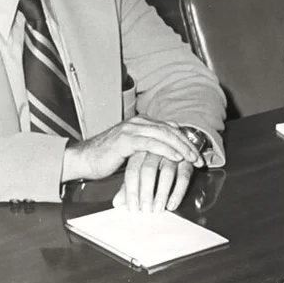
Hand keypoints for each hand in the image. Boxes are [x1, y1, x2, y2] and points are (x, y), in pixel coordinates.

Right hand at [62, 115, 202, 182]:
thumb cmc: (107, 157)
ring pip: (164, 135)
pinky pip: (151, 143)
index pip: (171, 128)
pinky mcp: (125, 140)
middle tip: (200, 158)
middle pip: (171, 131)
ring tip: (192, 159)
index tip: (199, 153)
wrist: (83, 160)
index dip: (186, 140)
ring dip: (181, 148)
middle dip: (188, 144)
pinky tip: (176, 157)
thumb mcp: (133, 151)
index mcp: (142, 123)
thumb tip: (170, 152)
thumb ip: (149, 147)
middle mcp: (138, 123)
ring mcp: (131, 129)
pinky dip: (166, 150)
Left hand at [112, 151, 194, 212]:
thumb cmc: (153, 161)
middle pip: (148, 170)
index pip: (132, 170)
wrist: (175, 145)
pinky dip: (178, 192)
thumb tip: (117, 203)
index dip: (131, 190)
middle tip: (146, 210)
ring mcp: (172, 154)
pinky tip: (172, 204)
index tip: (133, 207)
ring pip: (167, 172)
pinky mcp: (188, 160)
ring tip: (158, 209)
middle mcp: (155, 150)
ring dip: (162, 193)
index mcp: (139, 151)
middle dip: (146, 192)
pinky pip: (184, 176)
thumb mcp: (138, 170)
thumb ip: (127, 186)